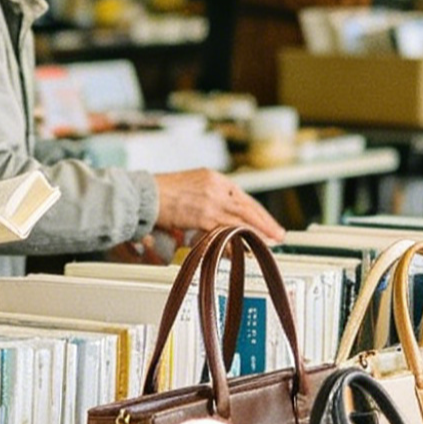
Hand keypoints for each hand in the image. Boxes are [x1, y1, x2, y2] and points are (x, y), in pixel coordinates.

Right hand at [153, 168, 285, 240]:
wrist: (144, 194)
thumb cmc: (159, 193)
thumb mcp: (188, 187)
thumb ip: (205, 198)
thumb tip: (215, 216)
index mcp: (213, 177)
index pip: (242, 196)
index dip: (256, 211)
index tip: (266, 221)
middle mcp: (216, 186)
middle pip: (248, 206)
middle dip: (265, 222)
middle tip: (279, 234)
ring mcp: (212, 201)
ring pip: (243, 218)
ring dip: (260, 232)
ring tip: (271, 242)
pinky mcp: (205, 215)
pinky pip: (228, 229)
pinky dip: (241, 238)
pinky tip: (250, 245)